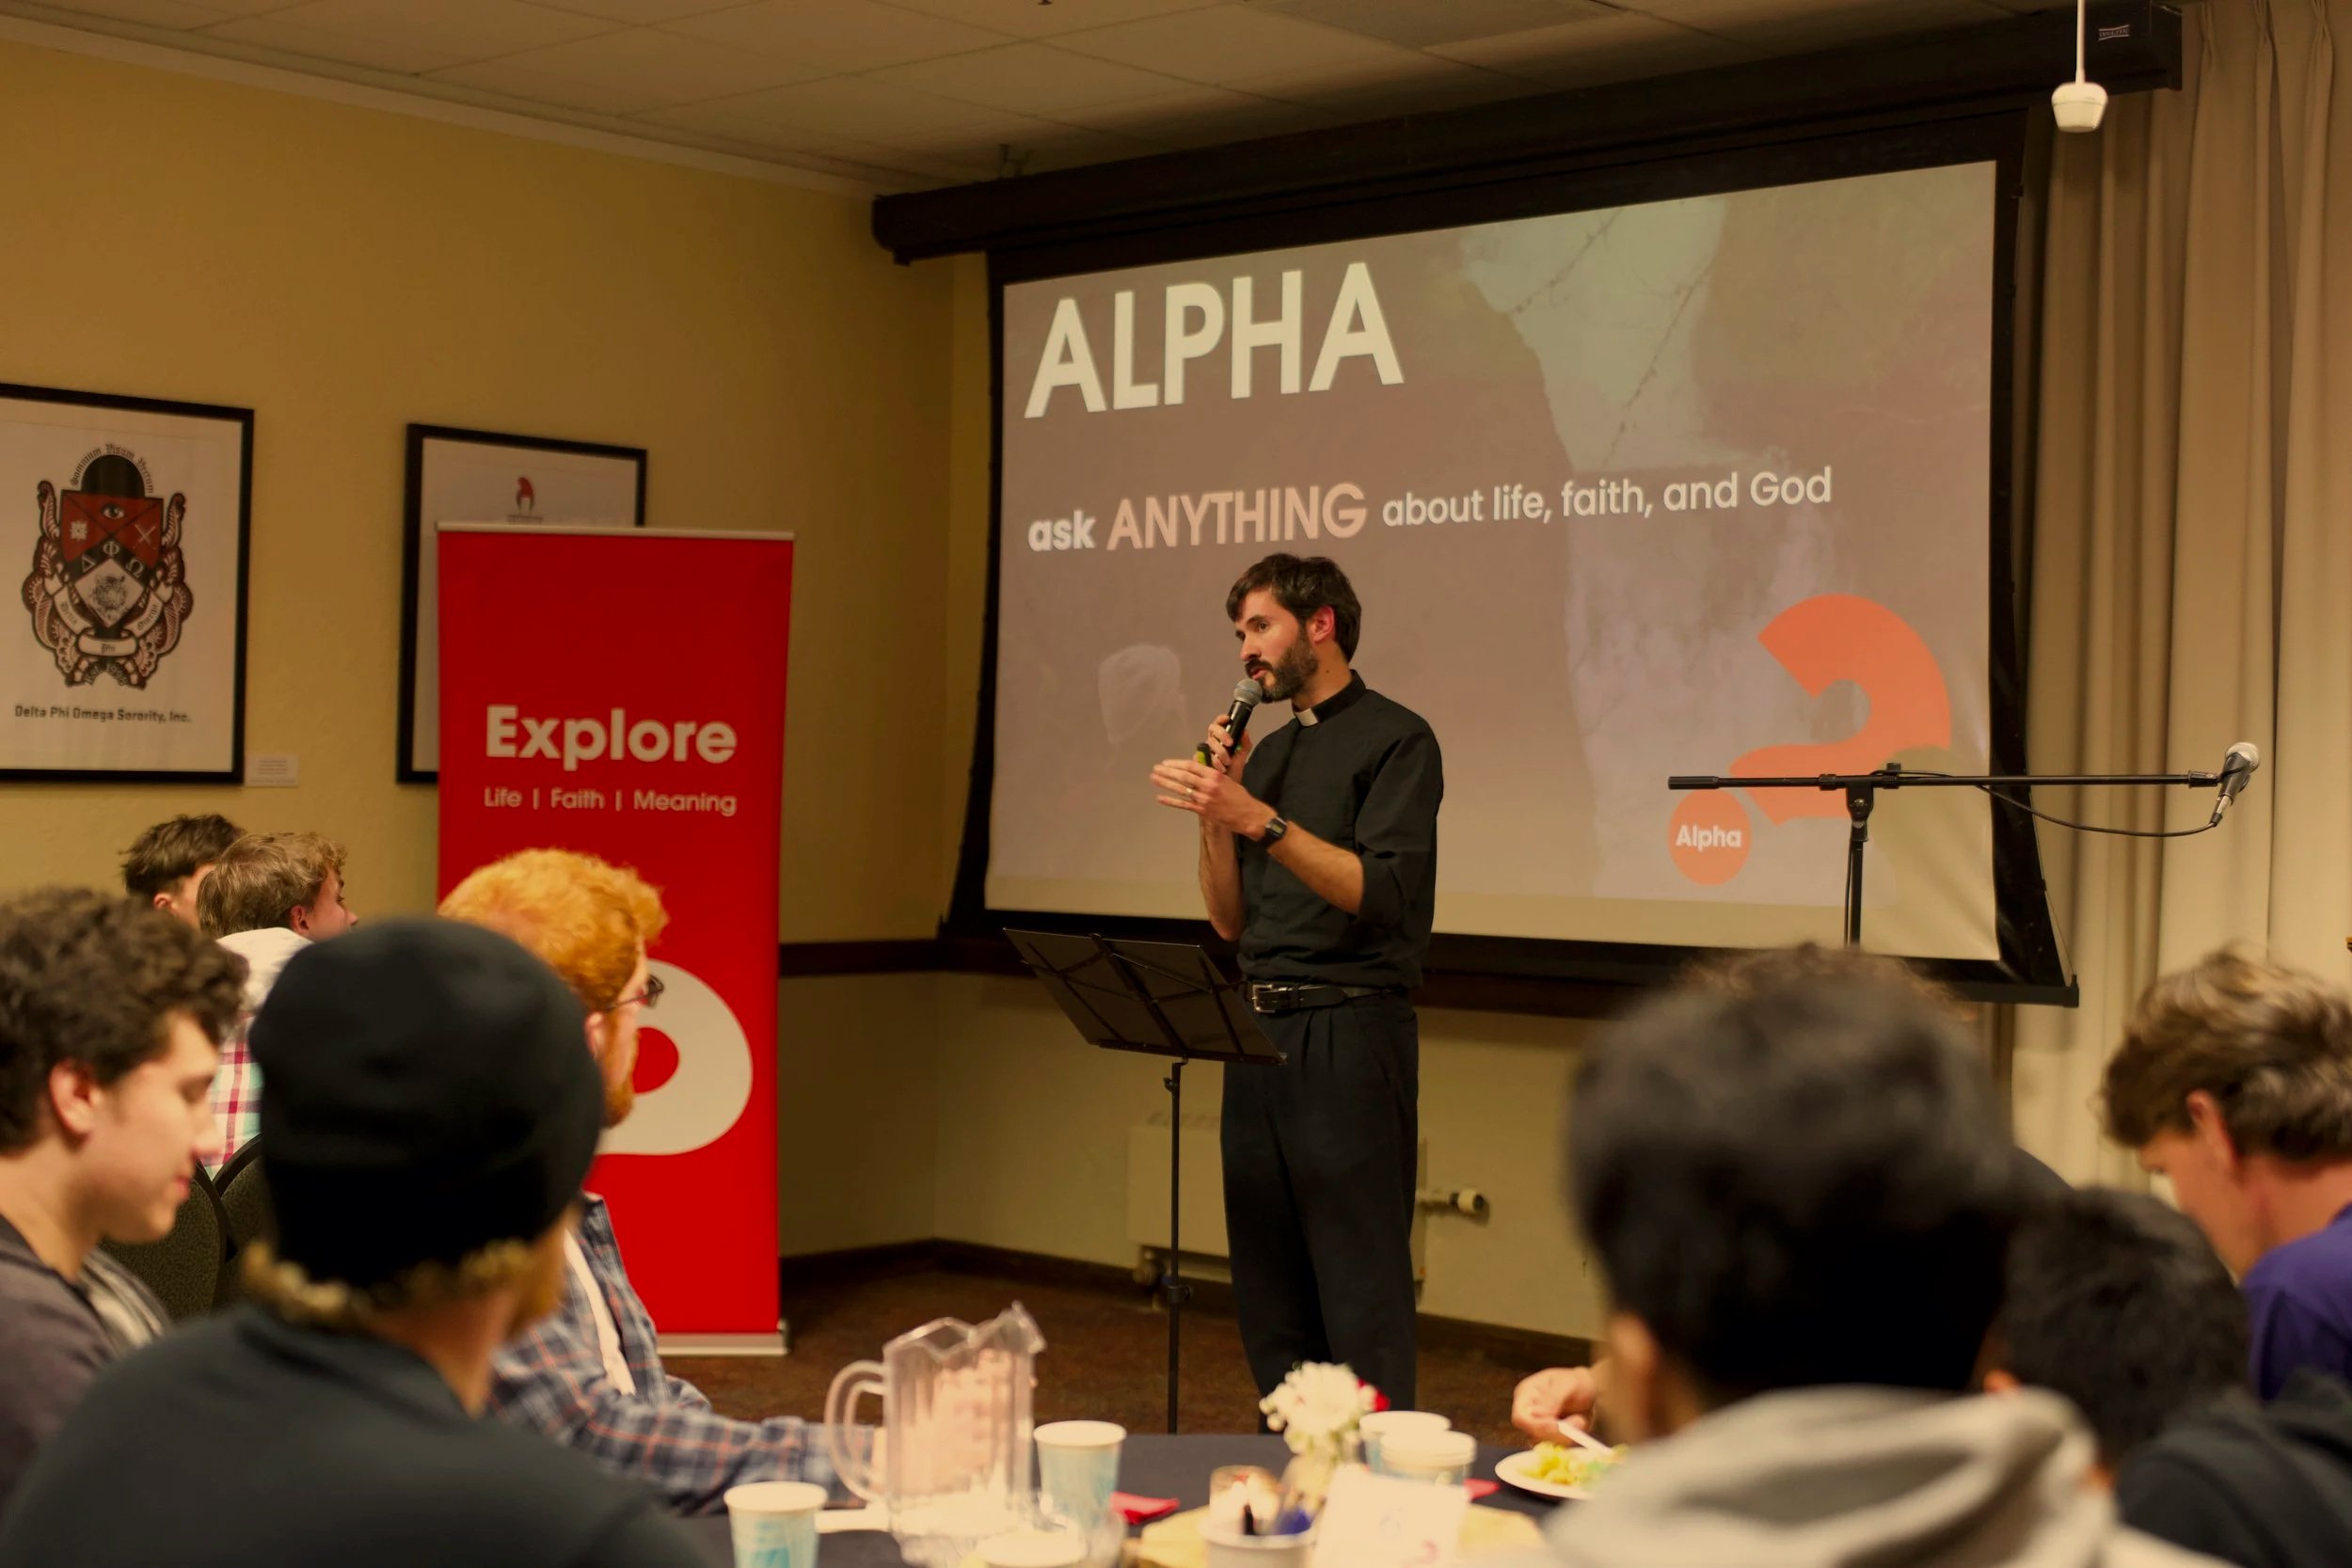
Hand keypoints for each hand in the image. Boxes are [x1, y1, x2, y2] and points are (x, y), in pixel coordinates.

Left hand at [1152, 755, 1268, 836]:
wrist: (1248, 815)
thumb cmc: (1240, 796)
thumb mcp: (1228, 779)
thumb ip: (1213, 775)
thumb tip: (1199, 770)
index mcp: (1215, 775)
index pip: (1191, 766)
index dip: (1177, 763)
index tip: (1166, 763)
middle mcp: (1207, 786)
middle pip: (1183, 776)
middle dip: (1167, 772)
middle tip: (1155, 769)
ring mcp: (1203, 799)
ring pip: (1180, 789)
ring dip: (1165, 783)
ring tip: (1154, 779)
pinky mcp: (1202, 811)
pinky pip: (1183, 805)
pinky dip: (1170, 801)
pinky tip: (1160, 798)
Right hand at [1201, 711, 1256, 774]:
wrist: (1227, 789)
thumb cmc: (1232, 773)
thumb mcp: (1241, 758)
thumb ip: (1245, 745)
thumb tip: (1245, 731)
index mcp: (1221, 739)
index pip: (1219, 724)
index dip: (1221, 719)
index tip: (1227, 719)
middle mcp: (1212, 743)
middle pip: (1212, 730)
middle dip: (1222, 734)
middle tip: (1230, 743)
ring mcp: (1204, 751)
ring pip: (1209, 743)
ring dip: (1220, 751)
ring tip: (1227, 762)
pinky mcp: (1199, 761)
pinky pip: (1204, 756)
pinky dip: (1214, 762)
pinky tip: (1220, 768)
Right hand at [1511, 1365, 1601, 1443]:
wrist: (1589, 1392)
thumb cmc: (1576, 1382)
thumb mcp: (1568, 1384)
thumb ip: (1552, 1398)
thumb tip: (1535, 1413)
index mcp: (1526, 1395)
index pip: (1520, 1418)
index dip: (1536, 1426)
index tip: (1557, 1426)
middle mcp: (1528, 1413)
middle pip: (1532, 1435)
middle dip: (1556, 1433)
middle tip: (1578, 1422)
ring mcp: (1538, 1427)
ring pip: (1546, 1444)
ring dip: (1566, 1435)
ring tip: (1579, 1418)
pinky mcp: (1550, 1438)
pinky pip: (1558, 1447)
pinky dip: (1571, 1438)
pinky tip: (1579, 1422)